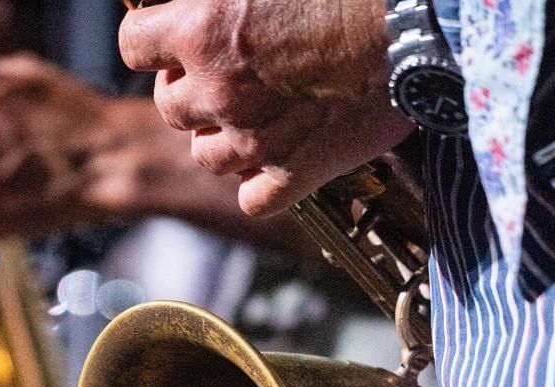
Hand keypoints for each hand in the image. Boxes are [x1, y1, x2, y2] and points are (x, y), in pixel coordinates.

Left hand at [118, 0, 413, 215]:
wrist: (421, 21)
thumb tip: (190, 4)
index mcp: (203, 28)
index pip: (133, 45)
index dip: (151, 42)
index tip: (172, 37)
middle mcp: (219, 89)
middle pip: (170, 106)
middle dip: (188, 90)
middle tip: (225, 73)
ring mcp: (253, 139)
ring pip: (205, 155)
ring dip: (220, 136)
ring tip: (253, 113)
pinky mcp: (292, 175)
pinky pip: (251, 199)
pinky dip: (259, 183)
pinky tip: (277, 158)